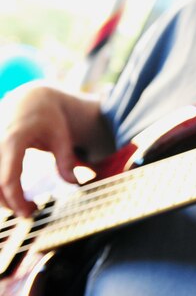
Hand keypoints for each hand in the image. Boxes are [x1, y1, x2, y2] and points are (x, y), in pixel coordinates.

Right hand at [0, 84, 81, 215]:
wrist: (29, 98)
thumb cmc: (48, 117)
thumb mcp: (62, 136)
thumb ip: (66, 160)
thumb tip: (74, 182)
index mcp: (14, 140)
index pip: (8, 179)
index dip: (16, 200)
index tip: (30, 211)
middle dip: (8, 203)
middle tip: (29, 211)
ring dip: (0, 197)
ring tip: (21, 202)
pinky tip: (11, 191)